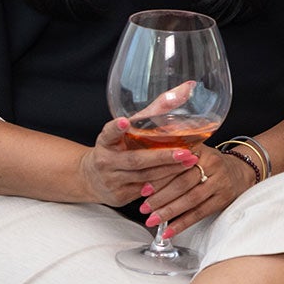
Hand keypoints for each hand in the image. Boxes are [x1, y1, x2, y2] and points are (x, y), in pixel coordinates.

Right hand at [79, 114, 200, 206]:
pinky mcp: (119, 196)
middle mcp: (105, 161)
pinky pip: (145, 191)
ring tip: (190, 162)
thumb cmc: (119, 147)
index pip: (108, 133)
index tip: (123, 122)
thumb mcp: (129, 129)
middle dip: (162, 157)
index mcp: (105, 141)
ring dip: (169, 171)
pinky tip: (181, 178)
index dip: (115, 128)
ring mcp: (111, 180)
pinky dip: (164, 185)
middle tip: (184, 152)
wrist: (92, 178)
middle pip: (135, 160)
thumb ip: (155, 110)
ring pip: (144, 177)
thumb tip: (187, 87)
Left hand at [139, 142, 250, 237]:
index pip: (176, 165)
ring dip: (170, 212)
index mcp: (200, 150)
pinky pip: (200, 212)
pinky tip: (169, 231)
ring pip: (191, 199)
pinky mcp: (224, 198)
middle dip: (161, 197)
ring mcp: (220, 182)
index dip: (159, 178)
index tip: (143, 189)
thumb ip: (172, 158)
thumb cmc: (209, 164)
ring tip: (152, 220)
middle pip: (183, 183)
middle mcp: (212, 164)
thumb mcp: (194, 152)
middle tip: (144, 208)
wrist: (241, 170)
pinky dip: (183, 223)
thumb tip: (142, 174)